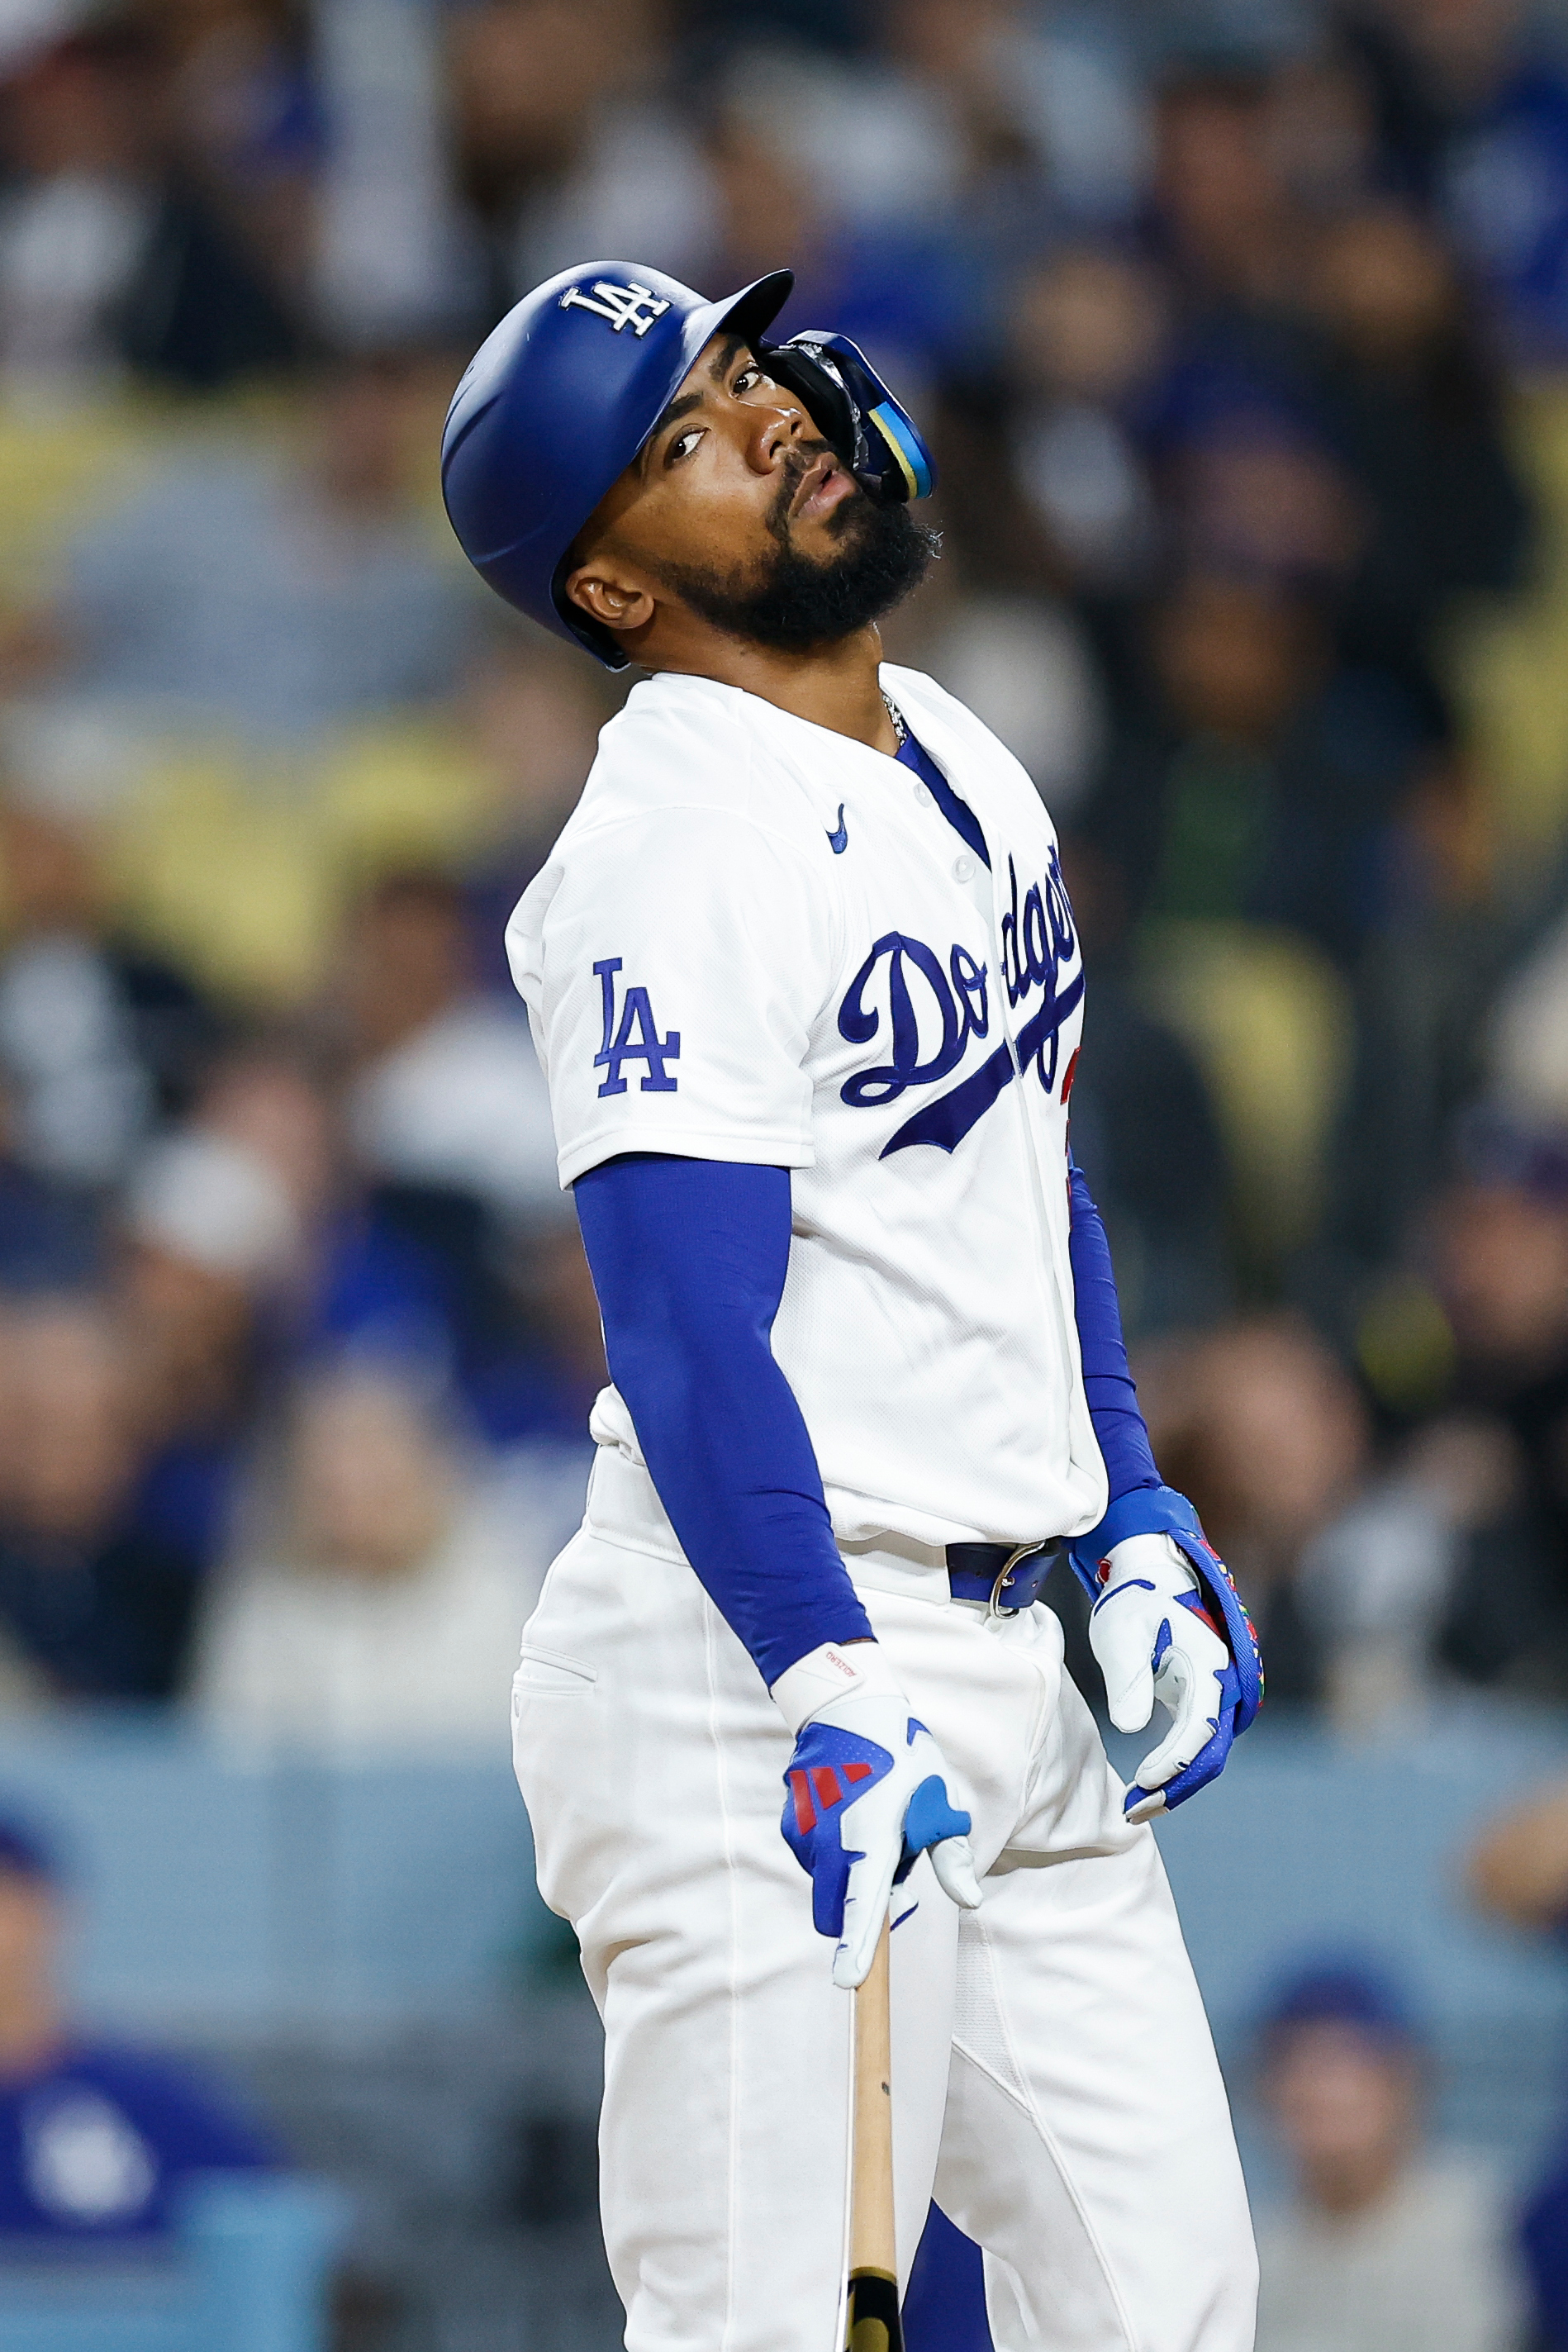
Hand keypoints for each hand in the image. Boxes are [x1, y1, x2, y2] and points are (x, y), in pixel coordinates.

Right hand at [772, 1642, 980, 1987]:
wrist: (845, 1708)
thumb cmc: (902, 1757)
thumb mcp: (938, 1801)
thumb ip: (951, 1857)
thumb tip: (969, 1901)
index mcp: (871, 1838)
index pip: (862, 1906)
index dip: (858, 1948)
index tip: (849, 1982)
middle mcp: (829, 1842)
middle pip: (832, 1915)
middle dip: (855, 1912)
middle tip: (890, 1862)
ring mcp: (803, 1834)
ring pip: (824, 1886)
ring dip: (846, 1875)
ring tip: (871, 1823)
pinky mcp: (788, 1825)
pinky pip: (811, 1861)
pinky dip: (830, 1854)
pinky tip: (848, 1812)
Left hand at [1086, 1532, 1243, 1821]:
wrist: (1151, 1572)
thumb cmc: (1134, 1599)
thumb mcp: (1122, 1634)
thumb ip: (1128, 1679)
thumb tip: (1131, 1726)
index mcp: (1210, 1665)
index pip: (1199, 1728)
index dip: (1173, 1762)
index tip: (1142, 1783)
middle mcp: (1223, 1683)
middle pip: (1210, 1750)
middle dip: (1176, 1786)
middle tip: (1135, 1811)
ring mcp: (1216, 1691)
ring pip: (1206, 1750)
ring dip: (1176, 1782)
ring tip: (1136, 1806)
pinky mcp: (1201, 1697)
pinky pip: (1196, 1740)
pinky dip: (1175, 1765)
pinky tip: (1147, 1784)